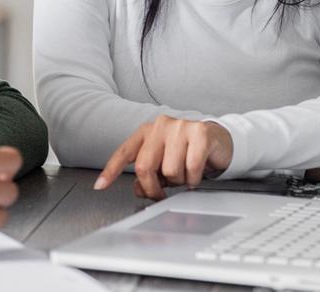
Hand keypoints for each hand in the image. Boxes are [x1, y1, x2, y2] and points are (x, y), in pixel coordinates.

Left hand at [94, 116, 233, 199]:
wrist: (219, 141)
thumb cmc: (187, 152)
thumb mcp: (163, 163)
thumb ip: (148, 175)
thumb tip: (138, 189)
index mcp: (146, 131)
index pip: (124, 152)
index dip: (111, 170)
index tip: (100, 186)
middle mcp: (160, 126)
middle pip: (145, 167)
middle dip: (153, 188)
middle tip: (162, 194)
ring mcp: (180, 127)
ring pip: (170, 171)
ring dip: (179, 181)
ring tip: (185, 173)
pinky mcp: (200, 133)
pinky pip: (191, 168)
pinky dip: (194, 179)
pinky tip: (196, 173)